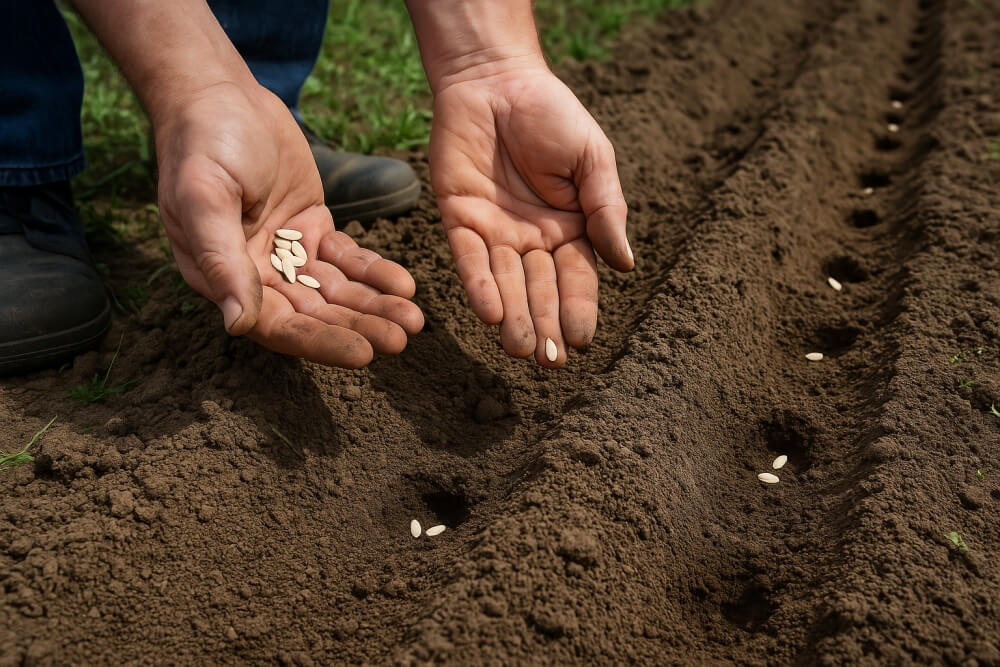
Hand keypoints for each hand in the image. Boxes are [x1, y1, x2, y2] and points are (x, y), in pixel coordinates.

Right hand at [154, 82, 423, 367]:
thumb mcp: (204, 197)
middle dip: (358, 327)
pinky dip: (375, 272)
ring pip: (336, 290)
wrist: (220, 93)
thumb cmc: (202, 143)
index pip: (277, 325)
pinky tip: (405, 284)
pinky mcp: (312, 228)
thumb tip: (237, 323)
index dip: (320, 342)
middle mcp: (255, 274)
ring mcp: (287, 252)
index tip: (363, 354)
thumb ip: (221, 260)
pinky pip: (348, 258)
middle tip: (401, 339)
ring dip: (374, 305)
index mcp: (222, 277)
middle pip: (314, 314)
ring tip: (414, 319)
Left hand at [430, 66, 630, 366]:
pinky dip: (479, 285)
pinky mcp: (458, 219)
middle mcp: (532, 241)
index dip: (579, 309)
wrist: (497, 79)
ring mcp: (495, 232)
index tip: (582, 341)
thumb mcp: (592, 159)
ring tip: (520, 348)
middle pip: (540, 291)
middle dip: (545, 325)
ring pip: (504, 284)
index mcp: (570, 230)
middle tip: (548, 361)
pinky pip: (468, 259)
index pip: (577, 279)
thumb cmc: (552, 115)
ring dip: (512, 317)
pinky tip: (490, 312)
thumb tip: (626, 265)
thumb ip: (606, 210)